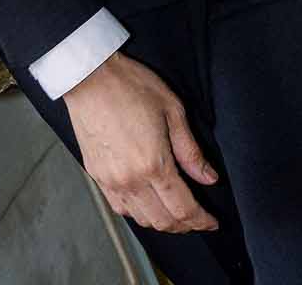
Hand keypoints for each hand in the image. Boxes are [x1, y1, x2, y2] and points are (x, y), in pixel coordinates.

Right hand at [63, 52, 218, 233]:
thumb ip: (191, 150)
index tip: (212, 222)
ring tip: (176, 212)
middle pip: (163, 221)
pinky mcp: (97, 177)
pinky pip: (121, 208)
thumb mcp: (172, 110)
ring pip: (142, 220)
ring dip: (163, 222)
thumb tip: (209, 178)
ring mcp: (111, 181)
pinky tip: (148, 204)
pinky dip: (139, 214)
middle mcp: (131, 180)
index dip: (201, 220)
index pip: (183, 208)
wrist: (89, 77)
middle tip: (198, 219)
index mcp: (153, 164)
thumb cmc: (130, 85)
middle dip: (186, 225)